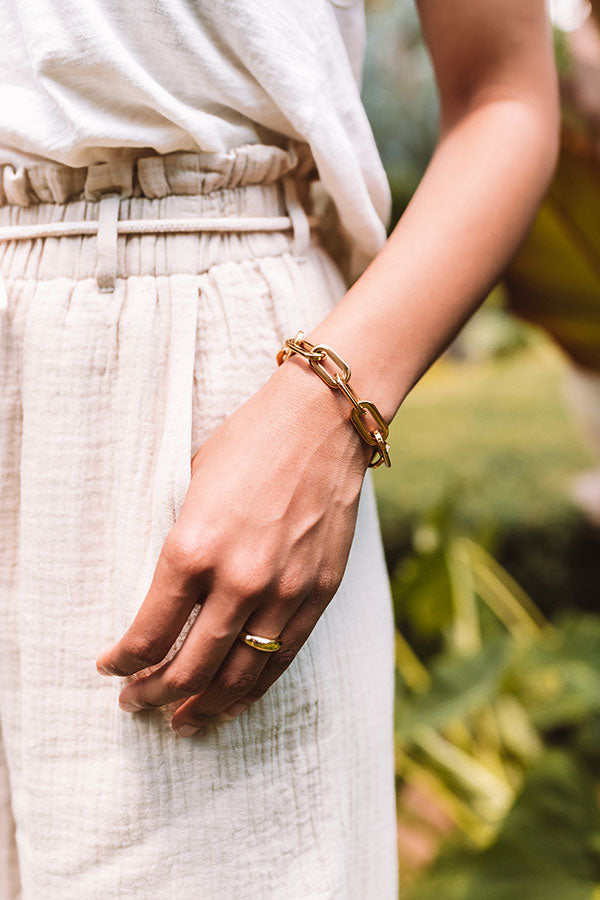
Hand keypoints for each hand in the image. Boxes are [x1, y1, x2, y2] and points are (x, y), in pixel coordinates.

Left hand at [96, 355, 371, 735]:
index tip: (112, 667)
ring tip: (184, 721)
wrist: (323, 421)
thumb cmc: (250, 443)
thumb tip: (168, 600)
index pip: (148, 634)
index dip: (123, 662)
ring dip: (206, 706)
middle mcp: (239, 579)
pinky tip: (235, 701)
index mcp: (193, 548)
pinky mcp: (320, 592)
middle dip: (154, 694)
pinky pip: (283, 656)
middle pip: (190, 668)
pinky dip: (255, 687)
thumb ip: (182, 550)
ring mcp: (285, 590)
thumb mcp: (194, 489)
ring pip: (240, 675)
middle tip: (137, 703)